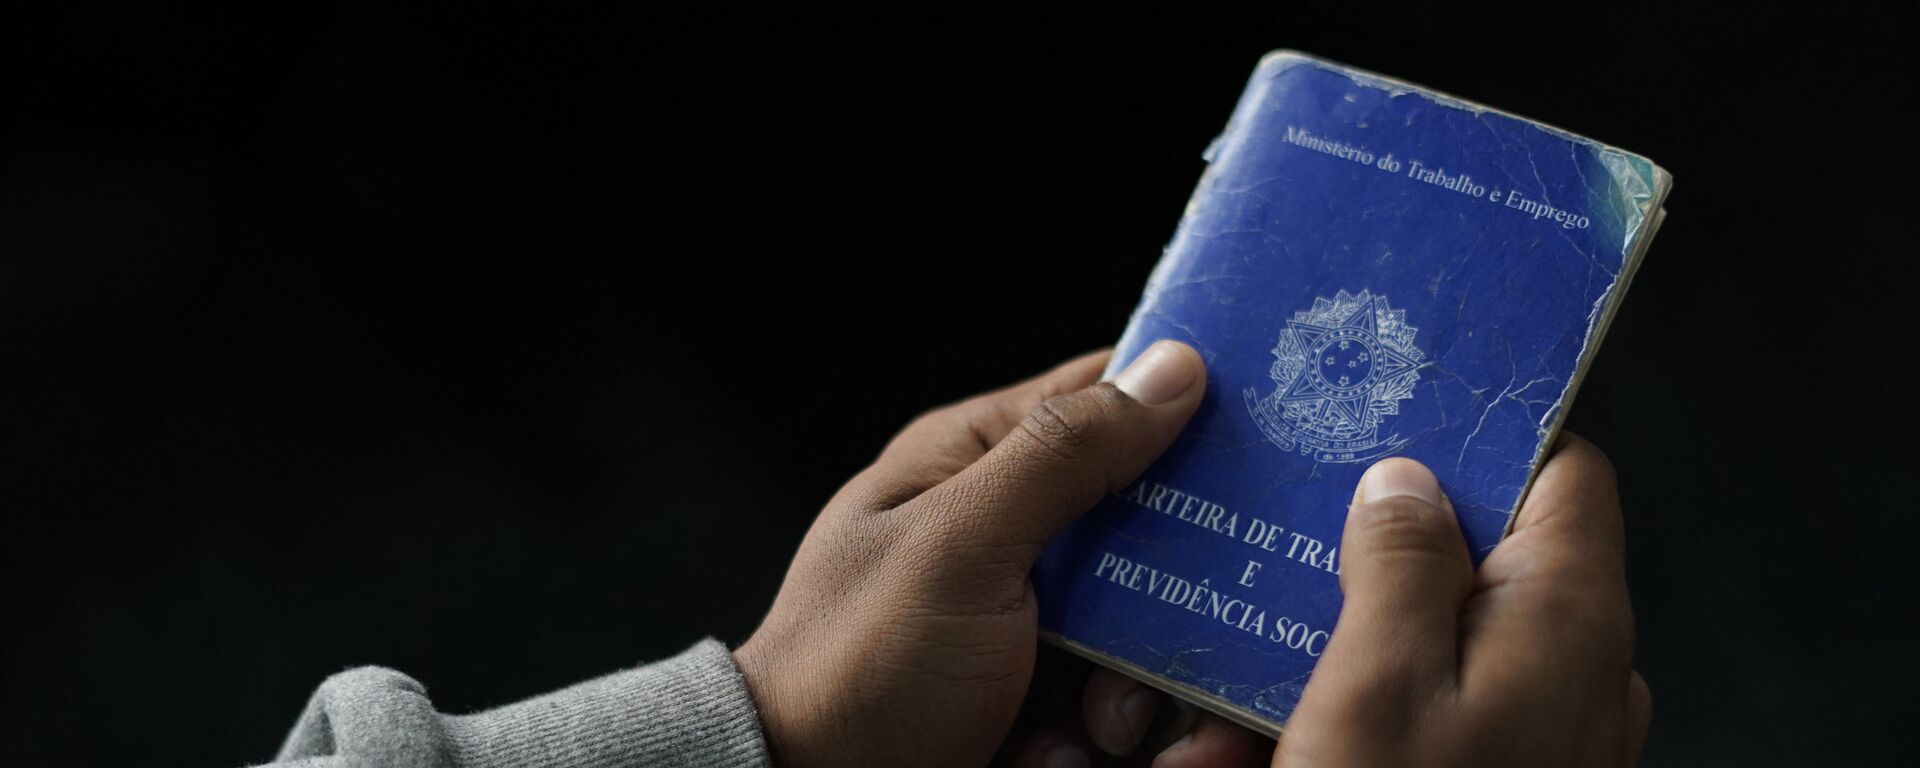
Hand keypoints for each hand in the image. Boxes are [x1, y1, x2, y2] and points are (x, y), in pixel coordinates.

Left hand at [733, 342, 1207, 767]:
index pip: (1106, 398)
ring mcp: (1037, 620)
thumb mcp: (958, 546)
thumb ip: (1063, 456)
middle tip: (1162, 644)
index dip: (1189, 411)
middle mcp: (1015, 532)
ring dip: (1148, 684)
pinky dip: (1120, 740)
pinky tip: (1069, 756)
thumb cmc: (854, 669)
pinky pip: (1135, 700)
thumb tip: (1170, 368)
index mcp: (979, 464)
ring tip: (1099, 726)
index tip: (1269, 440)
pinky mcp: (1050, 697)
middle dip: (1176, 593)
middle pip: (1157, 526)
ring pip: (1158, 623)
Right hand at [1074, 435, 1649, 766]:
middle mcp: (1571, 672)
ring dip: (1320, 660)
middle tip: (1266, 569)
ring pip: (1425, 648)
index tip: (1383, 419)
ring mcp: (1536, 736)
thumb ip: (1398, 562)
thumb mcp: (1374, 684)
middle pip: (1475, 559)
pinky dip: (1335, 723)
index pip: (1561, 472)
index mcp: (1565, 619)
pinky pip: (1414, 722)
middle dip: (1355, 569)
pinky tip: (1243, 758)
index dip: (1475, 435)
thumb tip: (1407, 477)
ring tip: (1222, 712)